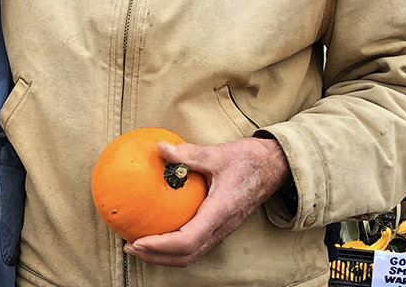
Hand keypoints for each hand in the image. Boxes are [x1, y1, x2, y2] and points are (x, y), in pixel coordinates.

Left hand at [124, 136, 290, 267]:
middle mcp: (221, 227)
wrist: (274, 167)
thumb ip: (188, 154)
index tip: (139, 241)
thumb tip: (160, 148)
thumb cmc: (248, 160)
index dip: (161, 246)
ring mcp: (222, 229)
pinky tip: (159, 231)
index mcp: (220, 211)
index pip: (188, 240)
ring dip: (164, 255)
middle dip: (157, 257)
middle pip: (186, 255)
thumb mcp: (217, 153)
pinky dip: (174, 246)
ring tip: (140, 245)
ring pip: (191, 254)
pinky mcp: (220, 226)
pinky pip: (195, 243)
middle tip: (130, 247)